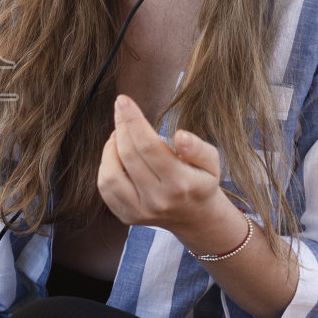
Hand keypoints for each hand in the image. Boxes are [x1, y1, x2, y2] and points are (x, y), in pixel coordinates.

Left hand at [97, 95, 222, 232]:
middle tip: (121, 109)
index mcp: (180, 183)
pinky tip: (115, 154)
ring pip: (110, 175)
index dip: (132, 120)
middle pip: (128, 156)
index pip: (148, 146)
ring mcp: (140, 212)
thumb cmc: (200, 181)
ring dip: (109, 148)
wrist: (195, 217)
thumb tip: (181, 136)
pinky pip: (105, 189)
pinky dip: (105, 166)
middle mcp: (158, 200)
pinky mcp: (127, 217)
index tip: (123, 100)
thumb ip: (198, 148)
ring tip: (119, 134)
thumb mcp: (211, 162)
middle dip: (121, 127)